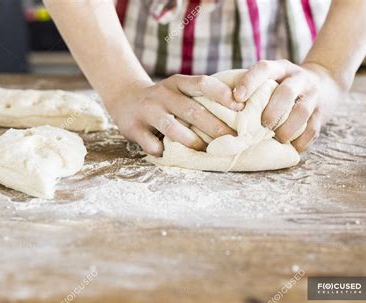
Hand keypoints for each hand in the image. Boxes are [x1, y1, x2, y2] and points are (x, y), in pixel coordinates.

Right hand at [106, 75, 241, 155]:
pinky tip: (173, 155)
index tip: (240, 107)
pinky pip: (152, 144)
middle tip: (232, 140)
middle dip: (214, 126)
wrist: (125, 98)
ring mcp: (147, 111)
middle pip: (191, 110)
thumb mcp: (180, 90)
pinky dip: (164, 152)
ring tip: (206, 151)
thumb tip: (240, 114)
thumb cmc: (165, 99)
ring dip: (191, 141)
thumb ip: (201, 98)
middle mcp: (163, 94)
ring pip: (172, 127)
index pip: (202, 83)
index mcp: (178, 83)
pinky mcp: (133, 128)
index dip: (222, 95)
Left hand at [233, 60, 345, 151]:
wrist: (325, 84)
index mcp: (280, 68)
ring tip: (278, 138)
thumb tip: (221, 109)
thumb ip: (253, 89)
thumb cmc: (283, 86)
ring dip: (288, 128)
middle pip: (286, 92)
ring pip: (302, 111)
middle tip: (263, 124)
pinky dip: (302, 141)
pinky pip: (313, 128)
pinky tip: (292, 147)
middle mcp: (298, 79)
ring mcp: (312, 95)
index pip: (264, 69)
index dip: (250, 82)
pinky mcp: (322, 113)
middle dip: (272, 110)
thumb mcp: (272, 78)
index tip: (237, 97)